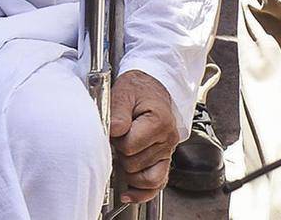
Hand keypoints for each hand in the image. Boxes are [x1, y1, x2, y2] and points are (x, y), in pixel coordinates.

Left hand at [109, 70, 180, 203]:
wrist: (151, 88)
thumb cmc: (137, 90)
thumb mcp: (123, 92)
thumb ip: (117, 112)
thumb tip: (113, 131)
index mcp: (158, 122)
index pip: (130, 145)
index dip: (116, 139)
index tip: (113, 129)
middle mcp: (167, 140)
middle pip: (134, 163)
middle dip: (120, 152)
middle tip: (118, 137)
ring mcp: (167, 153)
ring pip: (145, 178)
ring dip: (128, 168)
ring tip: (122, 153)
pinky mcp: (163, 161)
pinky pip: (156, 185)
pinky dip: (141, 192)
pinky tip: (127, 193)